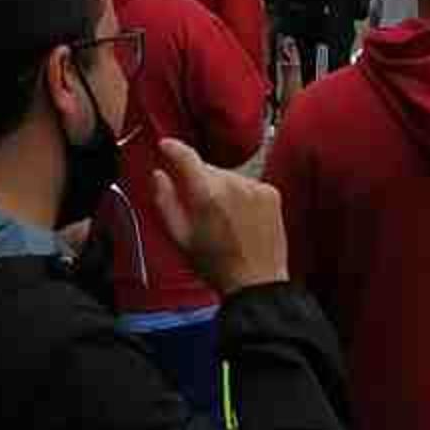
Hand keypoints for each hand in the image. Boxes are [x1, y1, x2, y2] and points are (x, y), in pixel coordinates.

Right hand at [151, 138, 287, 296]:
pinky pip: (248, 184)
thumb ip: (165, 201)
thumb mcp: (180, 238)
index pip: (186, 156)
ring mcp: (255, 186)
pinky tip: (242, 219)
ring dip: (222, 189)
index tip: (166, 145)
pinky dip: (242, 195)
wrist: (256, 283)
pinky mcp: (271, 192)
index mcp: (206, 195)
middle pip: (207, 169)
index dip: (173, 147)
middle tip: (200, 209)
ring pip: (228, 176)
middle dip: (199, 181)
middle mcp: (232, 184)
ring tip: (224, 220)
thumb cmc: (216, 265)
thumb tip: (158, 174)